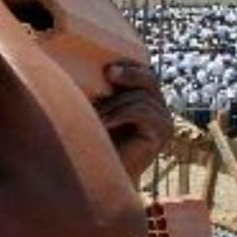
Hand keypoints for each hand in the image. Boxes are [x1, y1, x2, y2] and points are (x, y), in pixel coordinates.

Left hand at [94, 61, 173, 180]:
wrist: (99, 174)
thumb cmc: (90, 139)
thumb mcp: (92, 107)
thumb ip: (94, 88)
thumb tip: (73, 62)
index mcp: (143, 95)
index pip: (142, 70)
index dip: (128, 64)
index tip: (106, 63)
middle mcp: (157, 105)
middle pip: (148, 78)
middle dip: (128, 72)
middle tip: (107, 73)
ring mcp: (163, 118)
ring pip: (140, 96)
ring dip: (113, 103)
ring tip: (94, 116)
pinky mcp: (163, 132)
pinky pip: (142, 112)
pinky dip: (119, 114)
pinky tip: (103, 123)